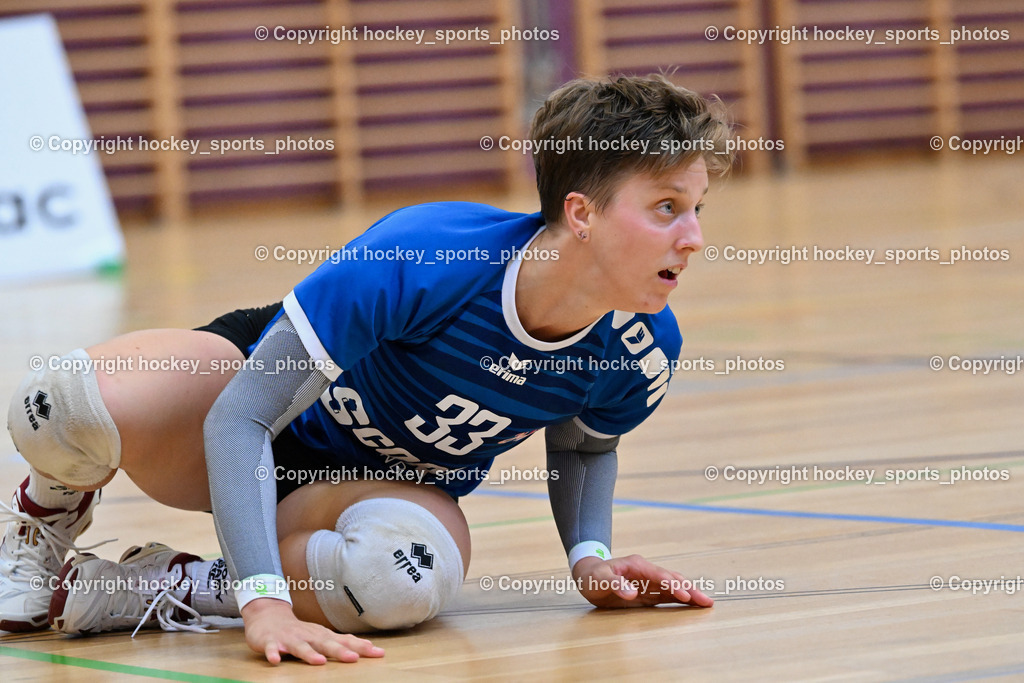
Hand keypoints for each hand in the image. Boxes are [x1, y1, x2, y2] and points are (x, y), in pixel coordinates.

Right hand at [241, 598, 384, 664]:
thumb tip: (368, 646)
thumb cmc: (299, 631)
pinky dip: (273, 654)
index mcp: (322, 635)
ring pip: (300, 647)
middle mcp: (308, 636)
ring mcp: (289, 639)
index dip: (361, 647)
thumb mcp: (321, 635)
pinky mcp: (270, 642)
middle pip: (326, 644)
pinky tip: (276, 660)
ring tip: (319, 662)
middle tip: (354, 658)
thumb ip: (342, 642)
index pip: (345, 641)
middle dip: (340, 651)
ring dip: (309, 654)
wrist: (268, 617)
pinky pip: (271, 649)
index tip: (378, 653)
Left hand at [573, 554, 713, 608]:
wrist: (588, 576)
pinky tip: (693, 605)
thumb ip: (615, 584)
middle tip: (706, 601)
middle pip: (672, 579)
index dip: (672, 585)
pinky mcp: (648, 592)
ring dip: (690, 594)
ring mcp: (649, 582)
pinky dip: (681, 599)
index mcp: (637, 565)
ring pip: (674, 587)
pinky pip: (668, 595)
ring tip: (706, 603)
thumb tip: (633, 594)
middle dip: (689, 589)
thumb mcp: (598, 580)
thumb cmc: (592, 578)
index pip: (659, 575)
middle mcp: (647, 572)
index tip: (685, 595)